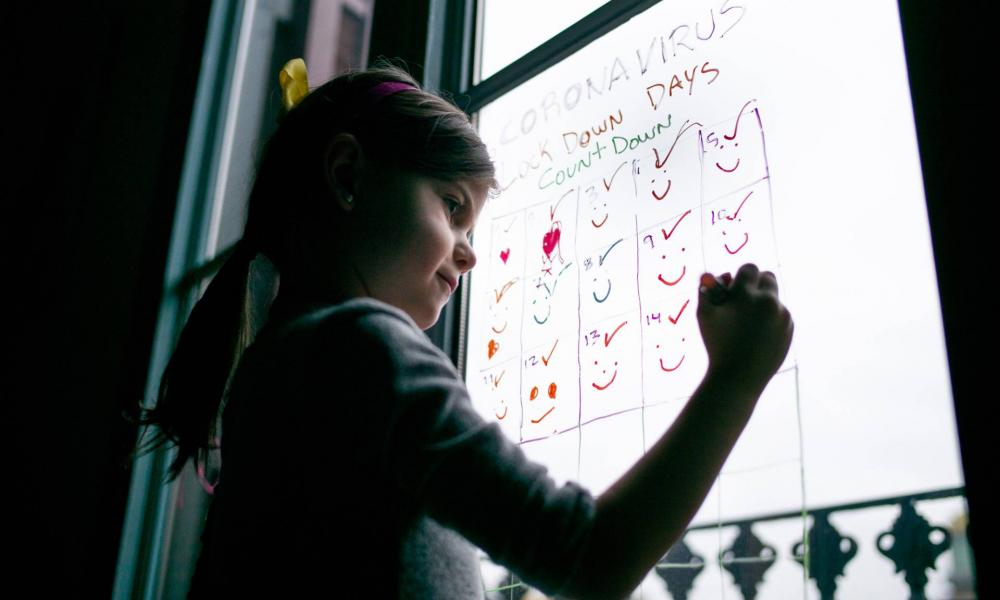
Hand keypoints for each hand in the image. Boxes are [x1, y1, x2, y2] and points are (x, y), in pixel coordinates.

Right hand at [696, 263, 793, 391]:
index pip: (749, 269)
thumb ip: (705, 290)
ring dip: (762, 303)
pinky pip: (780, 314)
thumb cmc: (717, 344)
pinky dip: (770, 319)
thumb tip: (710, 275)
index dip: (739, 276)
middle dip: (756, 282)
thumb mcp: (703, 315)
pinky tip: (757, 335)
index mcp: (746, 294)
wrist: (739, 376)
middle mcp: (768, 301)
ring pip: (774, 298)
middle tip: (744, 296)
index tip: (733, 287)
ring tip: (748, 323)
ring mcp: (782, 315)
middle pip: (768, 276)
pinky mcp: (789, 328)